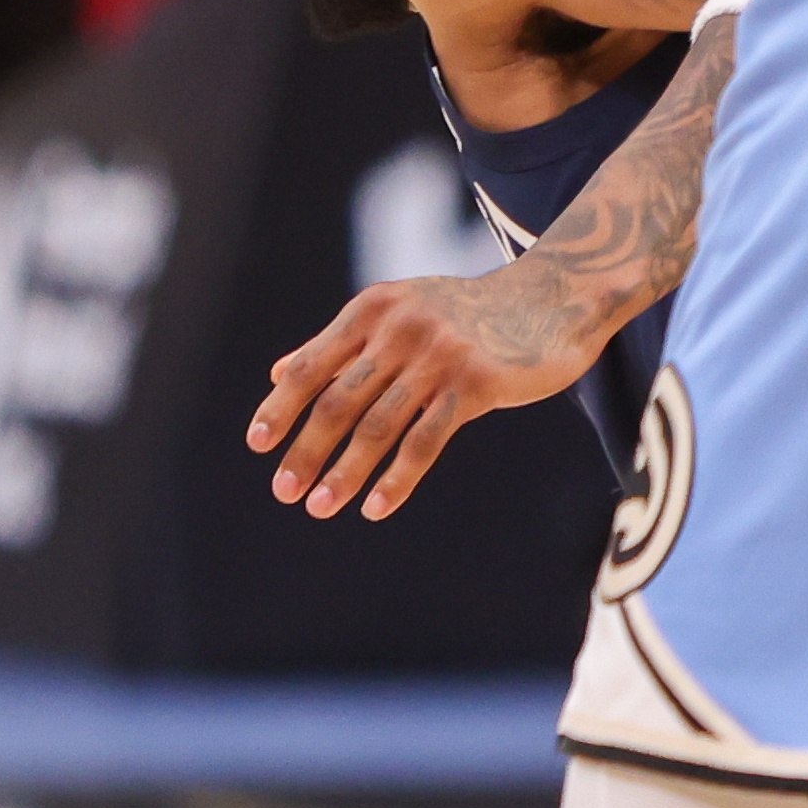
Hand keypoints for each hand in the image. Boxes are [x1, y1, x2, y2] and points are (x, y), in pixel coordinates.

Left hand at [250, 263, 602, 519]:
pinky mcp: (475, 382)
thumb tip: (277, 374)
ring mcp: (438, 355)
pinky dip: (396, 479)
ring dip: (345, 473)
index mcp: (370, 311)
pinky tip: (375, 508)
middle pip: (338, 401)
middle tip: (283, 492)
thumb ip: (338, 344)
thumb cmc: (463, 314)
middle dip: (306, 450)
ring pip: (378, 426)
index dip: (281, 407)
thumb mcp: (395, 314)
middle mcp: (398, 329)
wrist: (550, 299)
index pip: (311, 366)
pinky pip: (425, 440)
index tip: (258, 444)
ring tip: (319, 507)